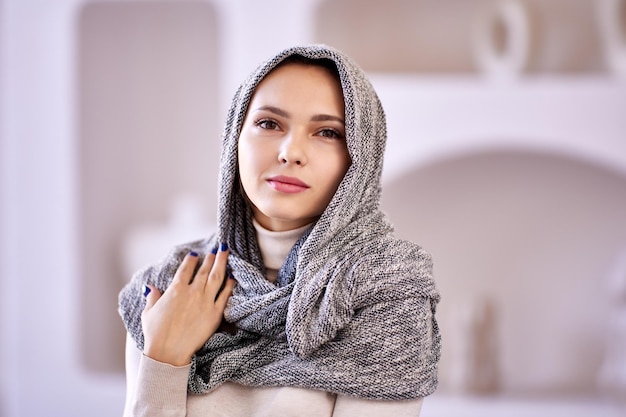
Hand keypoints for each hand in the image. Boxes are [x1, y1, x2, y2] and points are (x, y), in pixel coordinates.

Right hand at [141, 246, 235, 365]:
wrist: (168, 353)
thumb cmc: (155, 335)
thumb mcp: (149, 313)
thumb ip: (152, 297)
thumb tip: (149, 287)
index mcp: (175, 290)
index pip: (185, 269)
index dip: (191, 260)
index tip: (195, 254)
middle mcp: (192, 292)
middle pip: (204, 270)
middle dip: (211, 258)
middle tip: (216, 249)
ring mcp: (205, 302)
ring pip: (216, 277)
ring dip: (221, 263)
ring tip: (225, 253)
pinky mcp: (215, 314)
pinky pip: (225, 295)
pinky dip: (230, 284)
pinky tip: (233, 277)